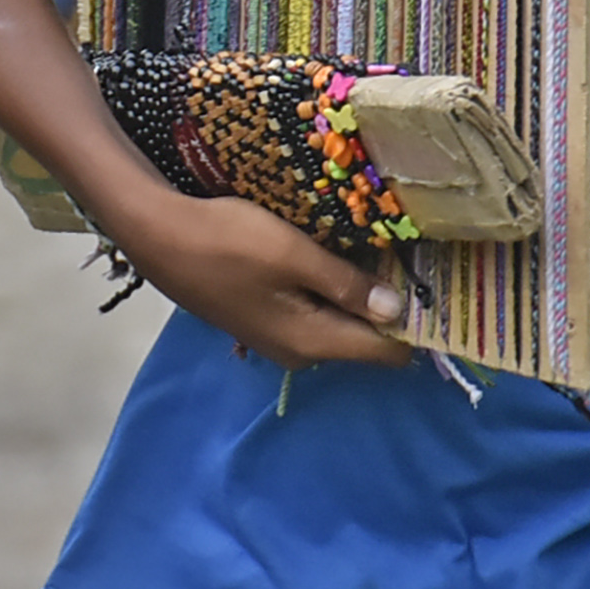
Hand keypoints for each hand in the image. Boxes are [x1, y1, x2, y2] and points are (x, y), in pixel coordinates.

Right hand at [113, 189, 415, 373]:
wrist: (158, 235)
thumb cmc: (229, 240)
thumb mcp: (295, 256)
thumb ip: (348, 287)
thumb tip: (398, 314)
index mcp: (313, 342)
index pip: (385, 353)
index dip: (414, 323)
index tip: (431, 283)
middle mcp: (299, 352)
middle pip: (364, 338)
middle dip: (387, 303)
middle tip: (404, 253)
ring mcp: (277, 339)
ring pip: (337, 321)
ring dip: (356, 293)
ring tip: (371, 247)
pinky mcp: (261, 320)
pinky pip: (312, 311)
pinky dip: (327, 289)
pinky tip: (326, 255)